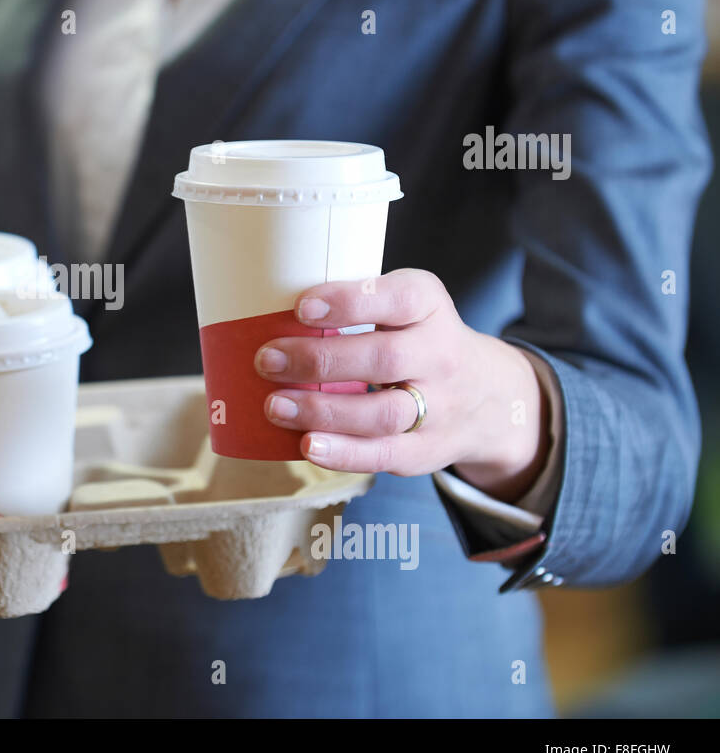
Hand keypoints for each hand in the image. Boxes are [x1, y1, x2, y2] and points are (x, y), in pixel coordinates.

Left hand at [255, 269, 550, 502]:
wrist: (490, 396)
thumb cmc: (416, 339)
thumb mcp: (404, 306)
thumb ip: (354, 306)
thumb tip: (261, 314)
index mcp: (429, 306)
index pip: (399, 298)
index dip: (350, 302)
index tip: (301, 307)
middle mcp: (441, 355)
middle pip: (384, 359)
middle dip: (319, 361)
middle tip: (266, 359)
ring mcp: (439, 407)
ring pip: (383, 413)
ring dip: (323, 411)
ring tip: (274, 405)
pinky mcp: (427, 450)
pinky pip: (385, 454)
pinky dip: (344, 453)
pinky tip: (308, 445)